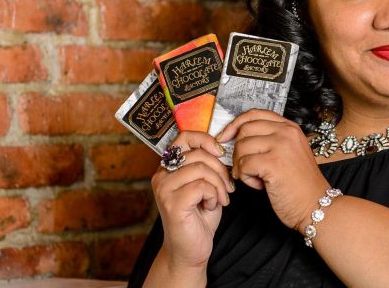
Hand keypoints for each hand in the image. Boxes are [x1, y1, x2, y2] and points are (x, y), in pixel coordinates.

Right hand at [151, 131, 233, 269]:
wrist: (190, 251)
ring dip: (219, 184)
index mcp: (168, 167)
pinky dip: (214, 195)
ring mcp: (164, 189)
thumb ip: (207, 166)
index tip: (221, 153)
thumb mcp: (205, 186)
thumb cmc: (199, 218)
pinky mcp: (172, 203)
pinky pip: (201, 186)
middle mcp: (162, 175)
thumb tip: (222, 147)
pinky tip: (212, 206)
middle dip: (220, 170)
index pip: (185, 137)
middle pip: (198, 154)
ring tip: (221, 198)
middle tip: (227, 188)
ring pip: (201, 169)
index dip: (206, 140)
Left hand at [218, 109, 330, 232]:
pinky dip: (246, 178)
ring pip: (241, 147)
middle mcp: (286, 132)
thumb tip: (236, 137)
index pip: (254, 114)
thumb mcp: (289, 152)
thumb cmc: (300, 185)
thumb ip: (269, 140)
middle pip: (244, 130)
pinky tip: (260, 185)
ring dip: (242, 167)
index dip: (235, 124)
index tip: (225, 137)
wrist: (315, 205)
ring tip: (258, 178)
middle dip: (237, 150)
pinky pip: (243, 165)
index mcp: (289, 127)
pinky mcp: (273, 163)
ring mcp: (280, 146)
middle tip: (245, 168)